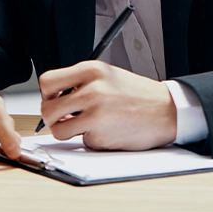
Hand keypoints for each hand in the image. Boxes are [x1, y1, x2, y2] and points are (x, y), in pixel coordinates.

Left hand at [39, 61, 176, 150]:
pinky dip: (90, 138)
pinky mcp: (101, 135)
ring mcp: (96, 114)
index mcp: (92, 70)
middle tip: (65, 117)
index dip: (46, 94)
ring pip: (58, 130)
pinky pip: (82, 141)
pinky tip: (107, 130)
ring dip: (68, 131)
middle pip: (47, 109)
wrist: (166, 109)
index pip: (47, 82)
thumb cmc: (138, 93)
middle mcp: (92, 90)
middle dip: (52, 117)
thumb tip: (54, 97)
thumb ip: (80, 82)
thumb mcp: (108, 75)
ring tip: (85, 125)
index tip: (54, 99)